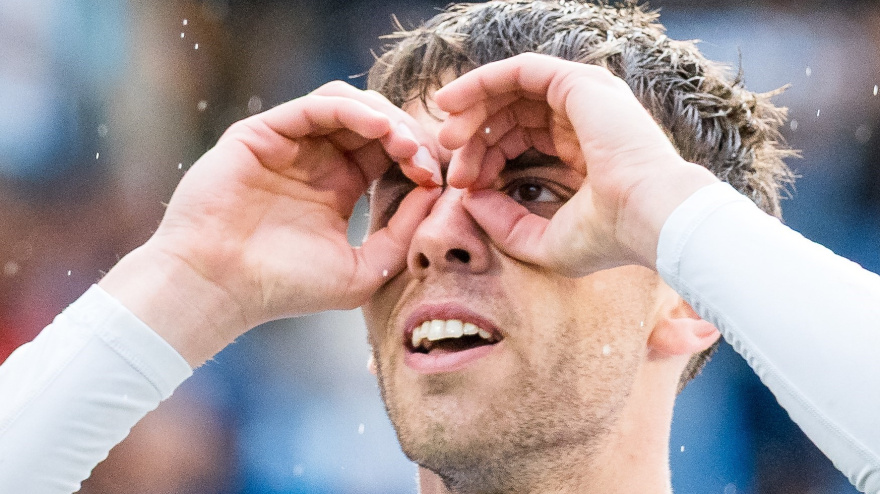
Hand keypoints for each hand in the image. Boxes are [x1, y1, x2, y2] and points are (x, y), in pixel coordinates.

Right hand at [101, 82, 441, 363]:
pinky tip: (379, 130)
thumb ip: (400, 233)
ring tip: (406, 144)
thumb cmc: (285, 287)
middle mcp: (315, 159)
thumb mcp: (362, 269)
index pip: (389, 152)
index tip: (438, 179)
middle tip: (427, 157)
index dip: (418, 157)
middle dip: (408, 134)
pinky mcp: (262, 132)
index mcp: (338, 186)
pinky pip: (316, 106)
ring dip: (385, 118)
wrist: (220, 288)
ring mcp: (288, 143)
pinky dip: (353, 111)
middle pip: (374, 123)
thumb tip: (436, 192)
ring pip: (348, 105)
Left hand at [433, 53, 717, 273]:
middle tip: (451, 165)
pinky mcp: (576, 83)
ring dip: (472, 107)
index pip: (523, 138)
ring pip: (512, 89)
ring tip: (446, 136)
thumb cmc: (609, 237)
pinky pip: (519, 70)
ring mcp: (584, 96)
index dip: (487, 158)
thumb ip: (504, 223)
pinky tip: (452, 102)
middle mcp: (584, 116)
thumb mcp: (544, 241)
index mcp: (583, 147)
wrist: (648, 219)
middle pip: (513, 113)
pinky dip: (482, 81)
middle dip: (475, 137)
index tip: (465, 187)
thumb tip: (469, 198)